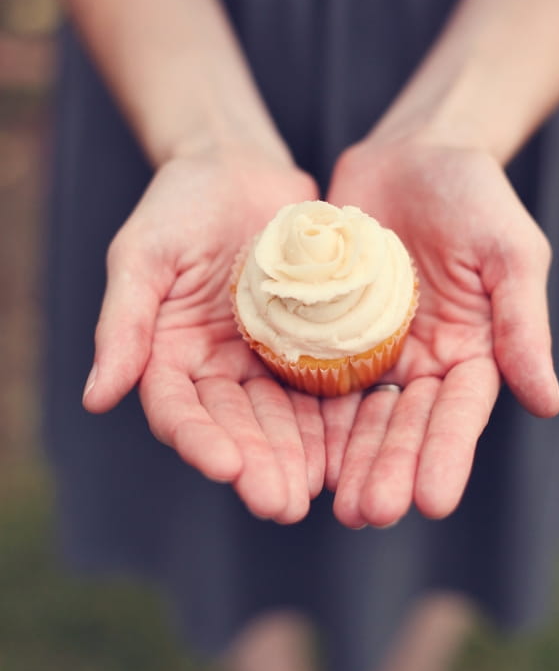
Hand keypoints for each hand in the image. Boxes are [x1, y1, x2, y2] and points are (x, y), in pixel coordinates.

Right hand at [82, 150, 323, 522]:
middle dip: (257, 464)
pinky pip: (320, 385)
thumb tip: (95, 397)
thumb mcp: (143, 253)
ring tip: (316, 492)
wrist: (239, 166)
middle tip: (282, 504)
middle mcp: (216, 366)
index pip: (178, 409)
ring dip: (295, 457)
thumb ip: (124, 322)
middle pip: (234, 426)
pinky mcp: (307, 342)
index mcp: (168, 353)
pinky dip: (331, 418)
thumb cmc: (182, 202)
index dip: (198, 440)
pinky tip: (349, 448)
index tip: (224, 466)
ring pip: (279, 418)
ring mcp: (263, 357)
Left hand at [324, 138, 558, 527]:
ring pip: (357, 412)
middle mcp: (421, 360)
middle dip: (388, 468)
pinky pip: (314, 372)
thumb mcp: (510, 254)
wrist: (414, 152)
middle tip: (369, 514)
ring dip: (345, 457)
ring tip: (331, 502)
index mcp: (471, 351)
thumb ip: (523, 325)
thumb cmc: (475, 195)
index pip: (459, 413)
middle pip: (403, 424)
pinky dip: (306, 411)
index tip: (434, 499)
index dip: (447, 453)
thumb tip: (548, 403)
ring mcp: (373, 347)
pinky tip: (291, 445)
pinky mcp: (330, 328)